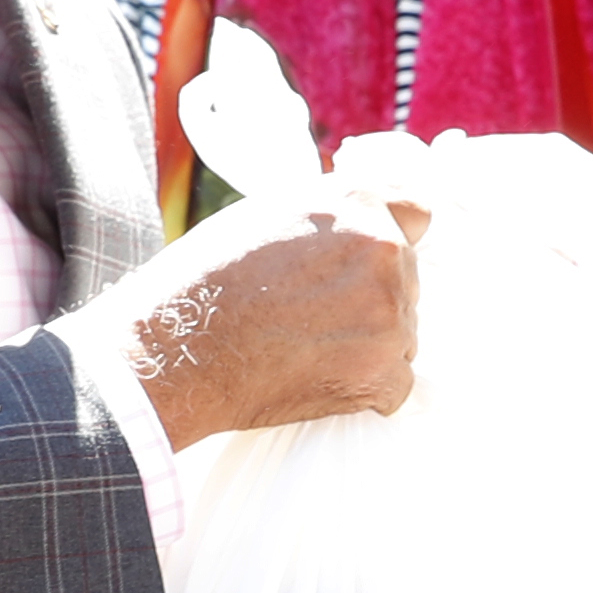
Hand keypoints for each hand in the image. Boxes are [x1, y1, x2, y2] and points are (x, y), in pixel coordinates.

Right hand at [84, 182, 423, 449]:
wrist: (175, 351)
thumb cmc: (205, 280)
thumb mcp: (269, 213)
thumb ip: (329, 215)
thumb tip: (368, 222)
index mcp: (356, 201)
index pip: (417, 213)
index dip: (392, 239)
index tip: (367, 265)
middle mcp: (384, 249)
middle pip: (407, 280)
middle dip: (372, 299)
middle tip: (311, 316)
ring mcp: (390, 313)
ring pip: (404, 333)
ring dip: (368, 345)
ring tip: (305, 348)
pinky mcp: (383, 371)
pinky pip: (397, 384)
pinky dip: (365, 391)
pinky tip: (317, 380)